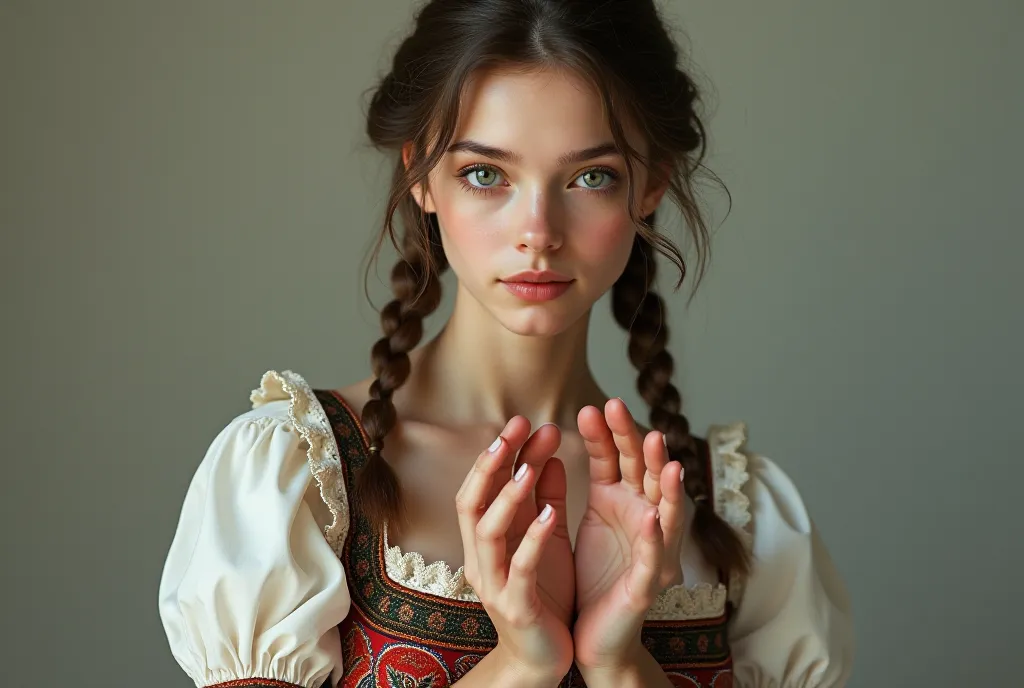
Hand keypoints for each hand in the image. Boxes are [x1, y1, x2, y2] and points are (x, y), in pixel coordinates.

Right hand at [455, 417, 574, 680]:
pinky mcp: (515, 606)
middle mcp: (480, 557)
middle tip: (515, 428)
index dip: (497, 454)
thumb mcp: (544, 540)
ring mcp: (494, 583)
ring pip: (487, 532)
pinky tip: (552, 515)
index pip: (481, 487)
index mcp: (487, 540)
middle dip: (492, 463)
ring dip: (508, 496)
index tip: (521, 421)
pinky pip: (520, 568)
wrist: (542, 660)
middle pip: (472, 501)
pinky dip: (534, 539)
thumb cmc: (544, 595)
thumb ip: (543, 500)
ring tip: (530, 466)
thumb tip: (546, 453)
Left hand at [572, 399, 686, 669]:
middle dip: (634, 440)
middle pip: (643, 473)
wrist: (593, 636)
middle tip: (621, 409)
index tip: (593, 406)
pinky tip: (652, 518)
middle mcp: (644, 519)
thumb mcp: (591, 514)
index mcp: (624, 502)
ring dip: (663, 482)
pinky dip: (655, 538)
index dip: (608, 433)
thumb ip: (598, 474)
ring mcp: (652, 552)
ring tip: (661, 453)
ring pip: (663, 510)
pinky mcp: (647, 585)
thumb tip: (587, 418)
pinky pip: (654, 558)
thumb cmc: (596, 574)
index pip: (617, 459)